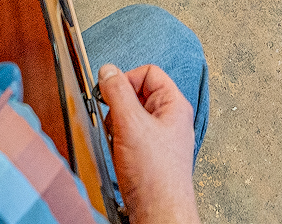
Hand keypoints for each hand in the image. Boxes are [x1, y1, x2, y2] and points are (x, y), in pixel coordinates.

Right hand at [98, 62, 199, 223]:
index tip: (108, 92)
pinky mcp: (149, 156)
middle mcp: (169, 119)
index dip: (125, 79)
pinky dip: (119, 143)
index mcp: (173, 105)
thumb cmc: (155, 175)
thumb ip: (117, 93)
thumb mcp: (131, 124)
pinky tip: (119, 155)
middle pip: (137, 94)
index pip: (148, 73)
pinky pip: (129, 138)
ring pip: (130, 118)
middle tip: (114, 122)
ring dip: (117, 127)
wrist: (158, 213)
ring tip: (118, 143)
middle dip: (118, 107)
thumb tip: (108, 71)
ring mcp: (160, 138)